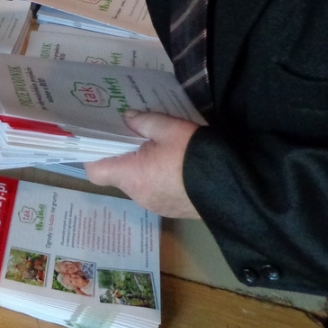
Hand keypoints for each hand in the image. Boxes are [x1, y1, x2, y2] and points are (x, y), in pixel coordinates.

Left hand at [84, 110, 201, 218]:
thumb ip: (144, 121)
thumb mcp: (170, 129)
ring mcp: (156, 205)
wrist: (234, 189)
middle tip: (129, 134)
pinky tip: (172, 163)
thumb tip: (127, 117)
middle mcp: (138, 195)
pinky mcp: (172, 209)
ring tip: (154, 146)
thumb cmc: (195, 156)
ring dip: (141, 166)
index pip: (95, 171)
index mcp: (131, 176)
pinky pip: (155, 190)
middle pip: (117, 174)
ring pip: (137, 183)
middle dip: (121, 155)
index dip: (93, 155)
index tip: (99, 138)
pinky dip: (157, 177)